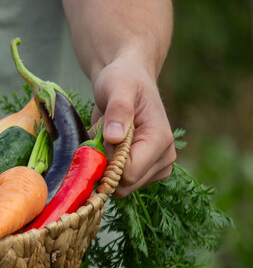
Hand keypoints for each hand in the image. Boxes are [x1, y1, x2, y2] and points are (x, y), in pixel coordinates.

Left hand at [91, 57, 175, 197]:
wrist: (127, 79)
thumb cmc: (123, 80)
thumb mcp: (117, 86)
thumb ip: (118, 110)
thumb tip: (115, 137)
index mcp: (160, 140)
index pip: (130, 174)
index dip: (108, 163)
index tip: (103, 140)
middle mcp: (164, 157)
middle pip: (125, 185)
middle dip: (107, 166)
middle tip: (104, 138)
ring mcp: (157, 167)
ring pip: (122, 188)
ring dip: (107, 167)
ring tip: (109, 140)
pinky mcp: (147, 172)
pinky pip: (121, 184)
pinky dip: (110, 169)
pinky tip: (111, 148)